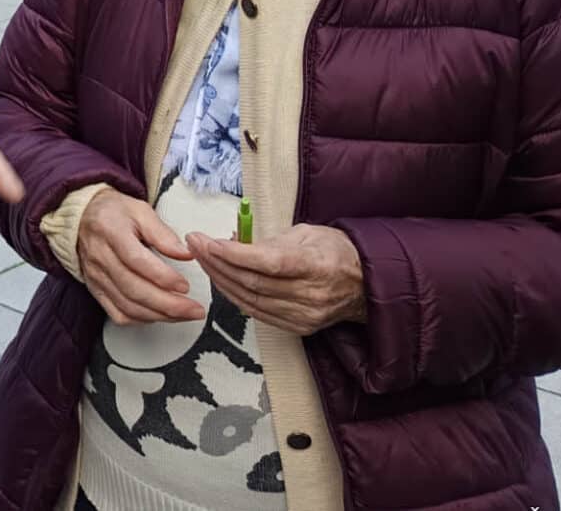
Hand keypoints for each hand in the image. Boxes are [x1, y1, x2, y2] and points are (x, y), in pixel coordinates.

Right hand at [76, 188, 205, 323]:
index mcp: (111, 232)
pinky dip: (141, 320)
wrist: (83, 219)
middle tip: (194, 309)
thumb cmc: (113, 213)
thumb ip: (163, 234)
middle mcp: (100, 257)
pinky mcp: (96, 291)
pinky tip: (159, 315)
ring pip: (128, 306)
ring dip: (159, 315)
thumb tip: (185, 253)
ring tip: (183, 314)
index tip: (184, 285)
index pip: (136, 260)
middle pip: (133, 289)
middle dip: (168, 304)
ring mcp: (97, 277)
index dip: (162, 277)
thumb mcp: (140, 211)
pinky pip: (118, 314)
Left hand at [186, 224, 365, 335]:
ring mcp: (304, 315)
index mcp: (317, 265)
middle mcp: (311, 294)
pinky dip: (234, 295)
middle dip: (218, 263)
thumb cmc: (335, 252)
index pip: (269, 262)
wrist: (364, 285)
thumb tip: (234, 241)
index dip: (236, 254)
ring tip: (202, 259)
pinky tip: (220, 279)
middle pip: (253, 282)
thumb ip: (271, 239)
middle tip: (196, 245)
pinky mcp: (298, 327)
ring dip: (220, 279)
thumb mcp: (307, 233)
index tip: (210, 242)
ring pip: (250, 299)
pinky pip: (256, 312)